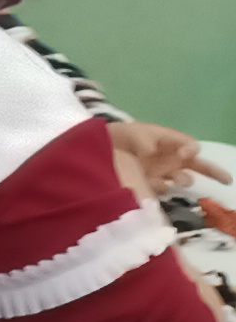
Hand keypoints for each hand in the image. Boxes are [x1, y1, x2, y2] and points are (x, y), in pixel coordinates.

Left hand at [111, 121, 225, 200]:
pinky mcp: (151, 184)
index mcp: (170, 142)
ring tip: (179, 180)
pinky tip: (155, 185)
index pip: (191, 146)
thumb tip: (151, 151)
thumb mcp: (134, 133)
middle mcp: (171, 157)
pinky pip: (163, 188)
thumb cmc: (122, 137)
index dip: (191, 150)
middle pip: (197, 165)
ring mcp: (163, 172)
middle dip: (214, 172)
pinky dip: (162, 188)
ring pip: (183, 178)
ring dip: (184, 180)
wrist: (100, 151)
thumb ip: (145, 140)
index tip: (185, 154)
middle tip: (227, 180)